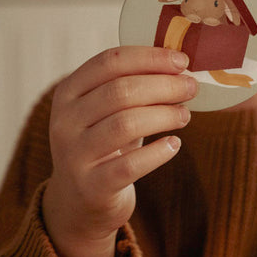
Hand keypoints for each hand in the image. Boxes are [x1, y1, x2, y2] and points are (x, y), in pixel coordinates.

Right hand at [42, 46, 196, 256]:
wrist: (80, 198)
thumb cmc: (105, 141)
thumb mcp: (107, 109)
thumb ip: (133, 84)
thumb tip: (181, 66)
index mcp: (68, 92)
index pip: (108, 62)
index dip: (149, 57)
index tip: (182, 61)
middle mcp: (65, 121)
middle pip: (120, 91)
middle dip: (163, 85)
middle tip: (191, 88)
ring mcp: (74, 155)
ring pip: (125, 124)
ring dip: (164, 115)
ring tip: (184, 115)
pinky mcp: (91, 186)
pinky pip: (130, 165)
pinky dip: (158, 152)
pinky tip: (174, 145)